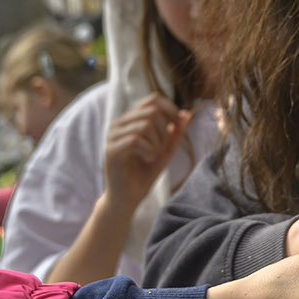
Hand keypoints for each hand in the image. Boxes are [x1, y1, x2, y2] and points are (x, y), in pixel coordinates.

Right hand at [102, 94, 190, 212]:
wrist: (127, 199)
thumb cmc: (144, 175)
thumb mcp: (164, 151)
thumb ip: (175, 134)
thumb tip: (187, 113)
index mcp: (131, 121)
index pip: (153, 99)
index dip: (170, 108)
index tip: (179, 125)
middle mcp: (119, 124)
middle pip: (151, 111)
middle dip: (165, 131)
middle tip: (163, 149)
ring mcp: (112, 136)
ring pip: (145, 125)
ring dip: (158, 142)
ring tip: (154, 155)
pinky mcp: (111, 150)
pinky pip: (136, 139)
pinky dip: (149, 150)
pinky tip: (148, 159)